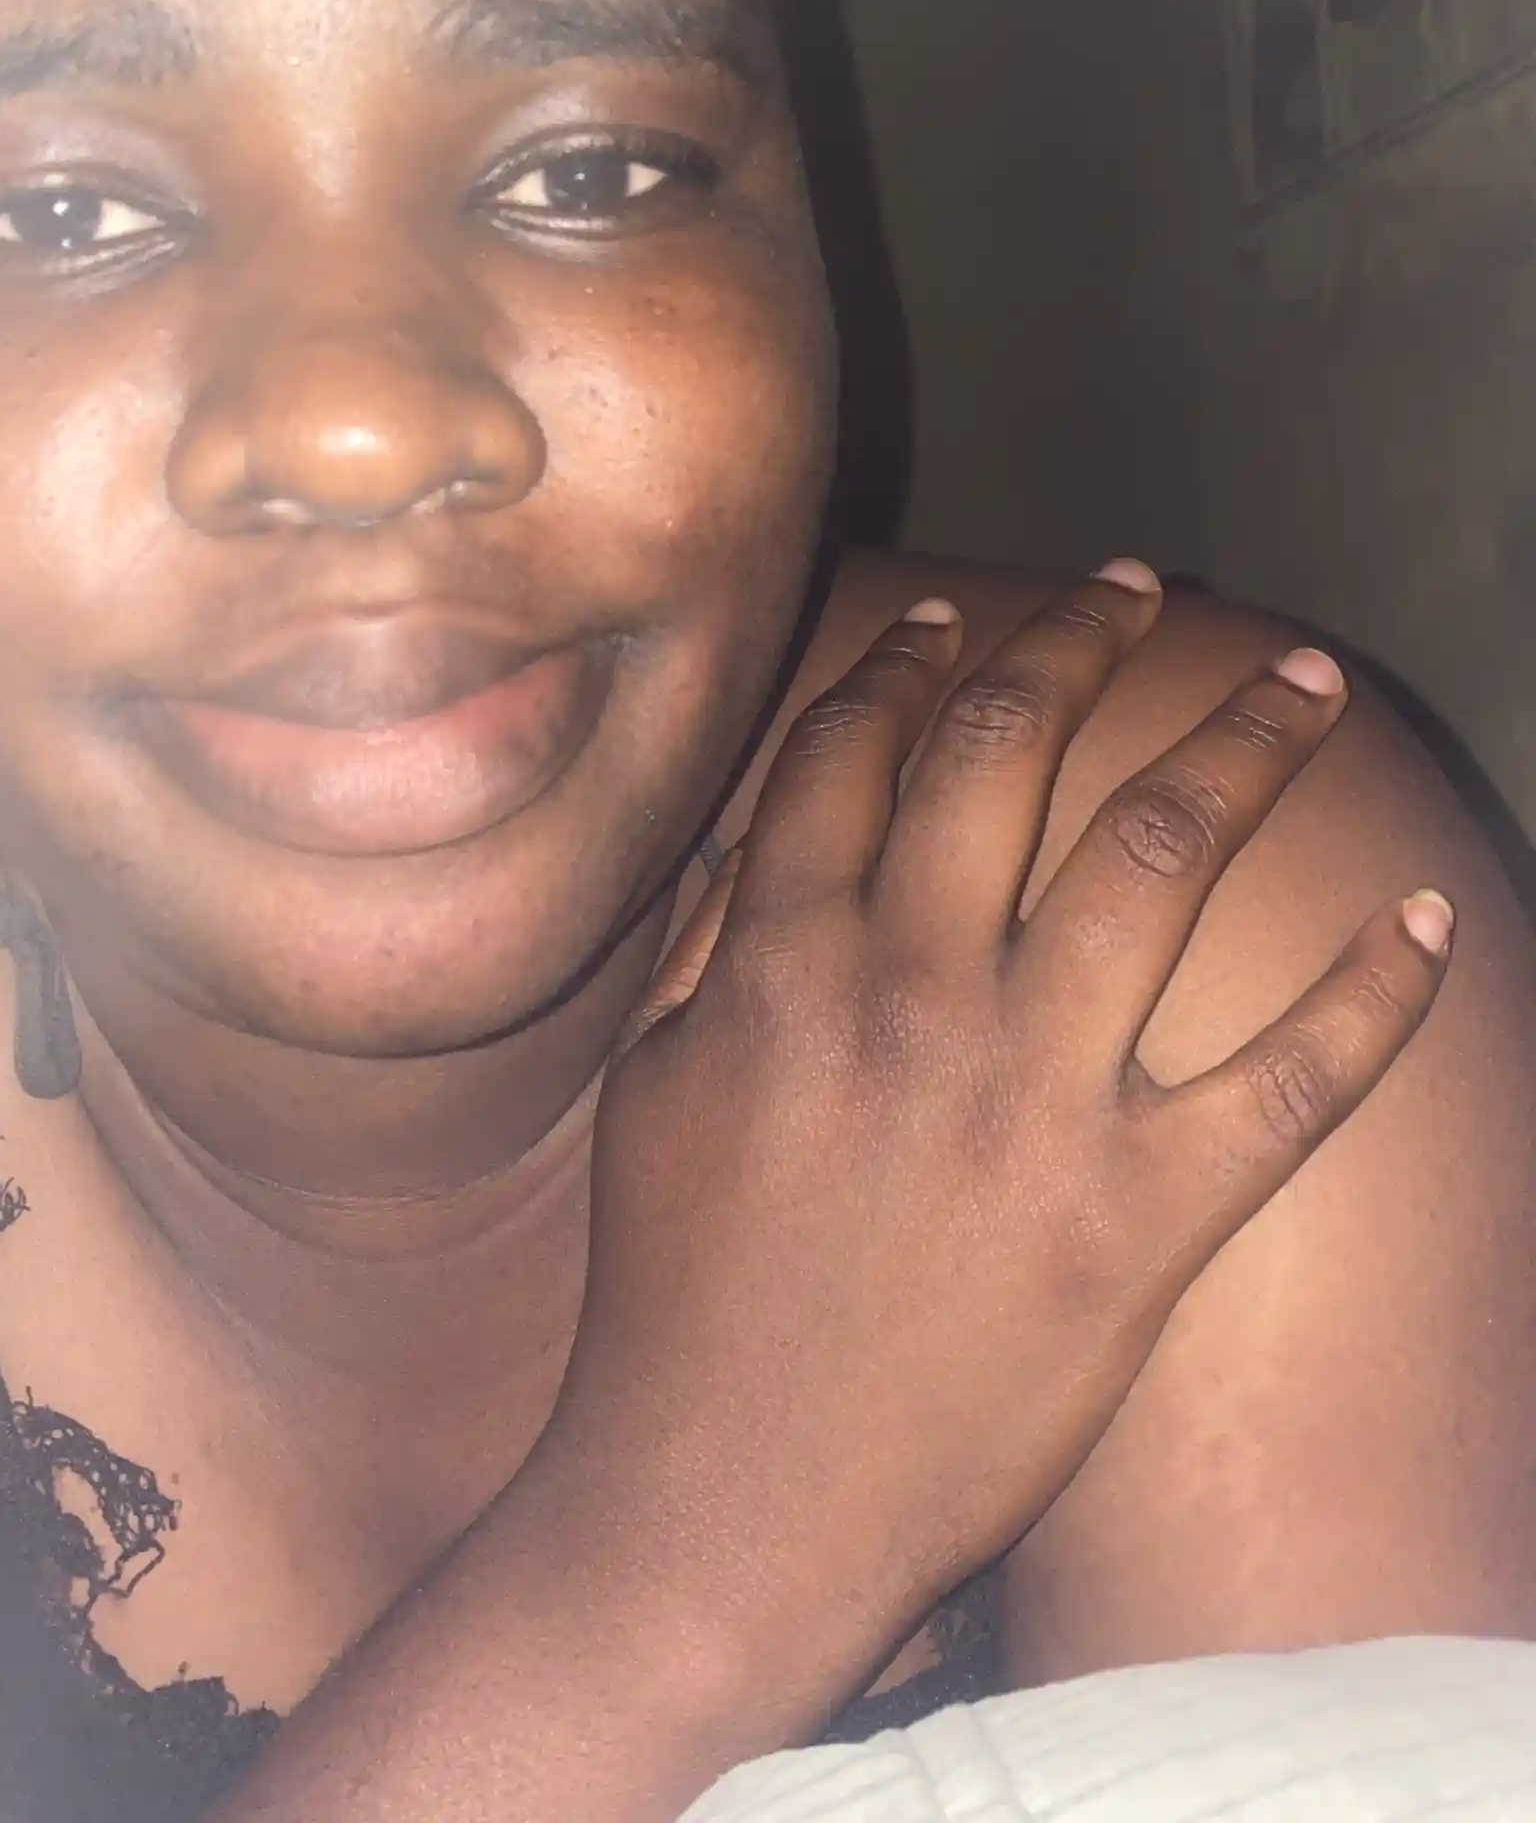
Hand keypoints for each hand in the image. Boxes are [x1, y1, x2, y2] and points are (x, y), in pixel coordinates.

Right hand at [541, 565, 1451, 1735]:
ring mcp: (1036, 1096)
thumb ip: (706, 950)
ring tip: (1306, 681)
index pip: (860, 753)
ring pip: (1160, 856)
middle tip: (1136, 587)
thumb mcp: (655, 1093)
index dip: (918, 663)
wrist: (732, 1498)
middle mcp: (915, 992)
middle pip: (1013, 757)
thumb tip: (755, 837)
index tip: (963, 617)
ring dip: (1248, 745)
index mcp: (785, 959)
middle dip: (1082, 641)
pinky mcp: (1140, 1214)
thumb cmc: (677, 1298)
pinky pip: (1289, 1080)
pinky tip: (1429, 920)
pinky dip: (1376, 996)